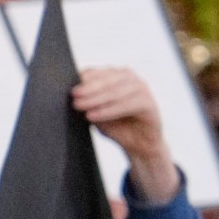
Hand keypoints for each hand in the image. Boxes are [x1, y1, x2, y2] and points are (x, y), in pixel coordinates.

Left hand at [73, 66, 176, 202]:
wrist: (138, 146)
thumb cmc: (116, 125)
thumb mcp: (95, 111)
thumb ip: (86, 101)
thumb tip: (69, 95)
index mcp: (114, 75)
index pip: (96, 72)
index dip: (82, 79)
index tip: (69, 89)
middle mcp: (129, 78)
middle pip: (106, 79)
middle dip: (88, 88)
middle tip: (74, 96)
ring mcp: (141, 88)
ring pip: (115, 91)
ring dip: (96, 99)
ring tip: (80, 107)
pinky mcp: (149, 103)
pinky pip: (128, 104)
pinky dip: (109, 110)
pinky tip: (94, 116)